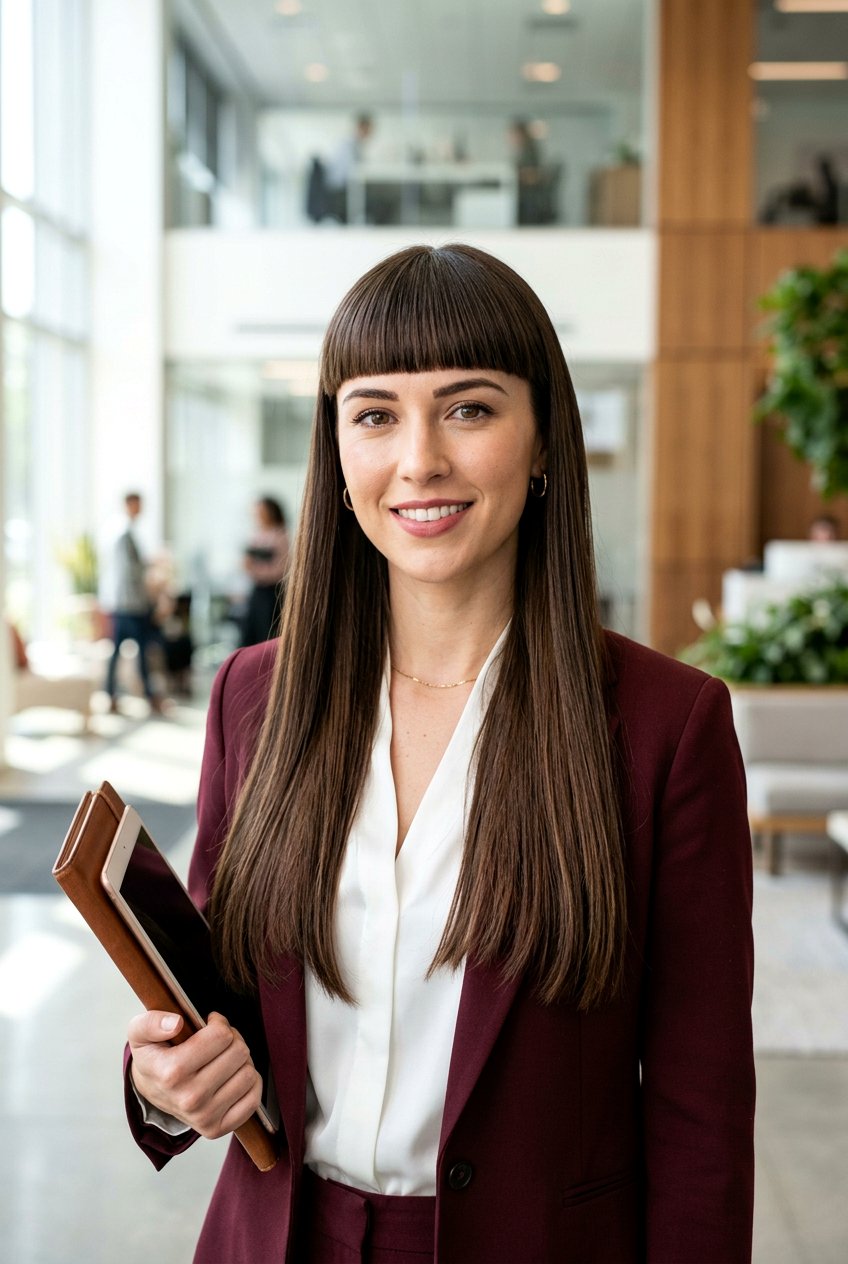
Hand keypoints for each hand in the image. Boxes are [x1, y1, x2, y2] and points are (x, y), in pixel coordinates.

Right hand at [128, 1010, 262, 1138]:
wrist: (152, 1091)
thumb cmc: (154, 1056)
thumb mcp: (140, 1033)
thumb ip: (151, 1022)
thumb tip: (176, 1023)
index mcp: (171, 1072)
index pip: (221, 1036)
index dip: (218, 1023)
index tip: (209, 1024)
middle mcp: (189, 1099)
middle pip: (239, 1052)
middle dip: (232, 1039)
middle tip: (219, 1041)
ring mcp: (204, 1117)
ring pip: (248, 1073)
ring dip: (241, 1060)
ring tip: (225, 1059)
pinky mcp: (217, 1129)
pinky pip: (252, 1099)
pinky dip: (250, 1083)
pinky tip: (233, 1076)